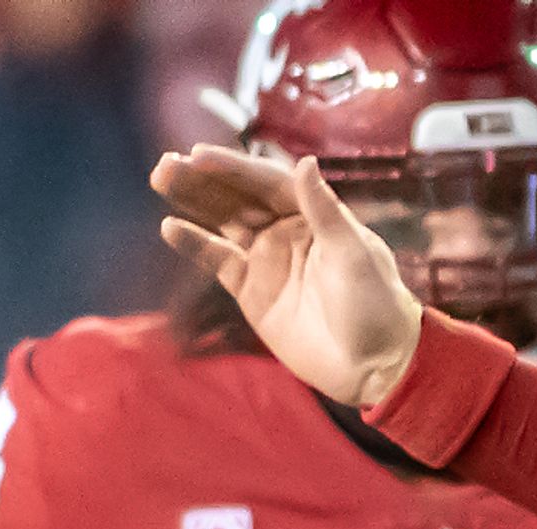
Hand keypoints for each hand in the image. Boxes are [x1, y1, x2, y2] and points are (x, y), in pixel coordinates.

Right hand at [151, 147, 425, 408]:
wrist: (374, 365)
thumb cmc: (375, 304)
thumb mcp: (353, 253)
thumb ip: (324, 210)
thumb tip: (304, 162)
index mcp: (313, 214)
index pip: (266, 181)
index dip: (233, 168)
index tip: (199, 155)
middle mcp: (286, 229)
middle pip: (237, 196)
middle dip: (202, 179)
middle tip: (165, 164)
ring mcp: (267, 259)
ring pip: (223, 221)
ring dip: (192, 201)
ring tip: (161, 178)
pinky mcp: (252, 291)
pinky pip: (219, 260)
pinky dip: (196, 244)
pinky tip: (171, 228)